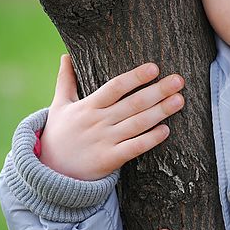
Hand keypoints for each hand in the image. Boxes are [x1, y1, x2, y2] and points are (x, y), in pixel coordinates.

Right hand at [39, 54, 184, 180]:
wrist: (49, 173)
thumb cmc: (58, 135)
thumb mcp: (59, 106)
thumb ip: (65, 81)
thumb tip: (65, 56)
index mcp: (88, 106)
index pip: (115, 87)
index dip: (134, 77)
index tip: (154, 68)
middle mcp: (98, 122)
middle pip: (132, 104)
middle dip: (157, 91)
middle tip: (179, 80)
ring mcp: (104, 141)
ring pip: (137, 124)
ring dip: (160, 112)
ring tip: (180, 100)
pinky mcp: (109, 160)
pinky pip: (133, 148)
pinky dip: (150, 139)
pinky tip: (166, 130)